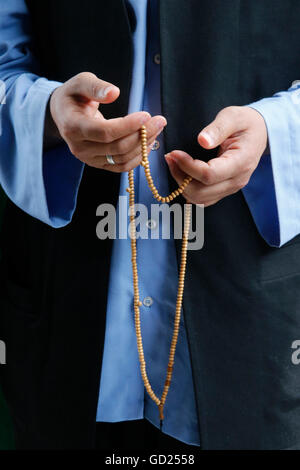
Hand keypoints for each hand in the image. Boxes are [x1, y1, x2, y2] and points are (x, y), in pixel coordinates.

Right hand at [49, 72, 166, 171]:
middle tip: (160, 120)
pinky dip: (138, 157)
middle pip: (117, 148)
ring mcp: (89, 159)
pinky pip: (122, 166)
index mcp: (73, 127)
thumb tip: (114, 93)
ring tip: (157, 128)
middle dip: (142, 134)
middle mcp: (79, 148)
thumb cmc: (74, 95)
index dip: (128, 126)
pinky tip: (149, 143)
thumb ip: (95, 86)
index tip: (146, 115)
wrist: (63, 114)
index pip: (105, 132)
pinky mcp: (99, 164)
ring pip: (122, 159)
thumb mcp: (80, 82)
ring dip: (143, 145)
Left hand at [165, 106, 267, 205]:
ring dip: (182, 185)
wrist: (259, 133)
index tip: (174, 153)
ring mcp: (231, 188)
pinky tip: (182, 174)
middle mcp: (237, 180)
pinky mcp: (224, 190)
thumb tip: (202, 141)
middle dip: (180, 177)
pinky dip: (188, 190)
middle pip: (201, 191)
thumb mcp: (233, 116)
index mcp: (241, 162)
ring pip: (200, 199)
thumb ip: (218, 128)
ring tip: (174, 164)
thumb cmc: (245, 122)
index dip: (188, 166)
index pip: (209, 175)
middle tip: (170, 158)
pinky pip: (203, 199)